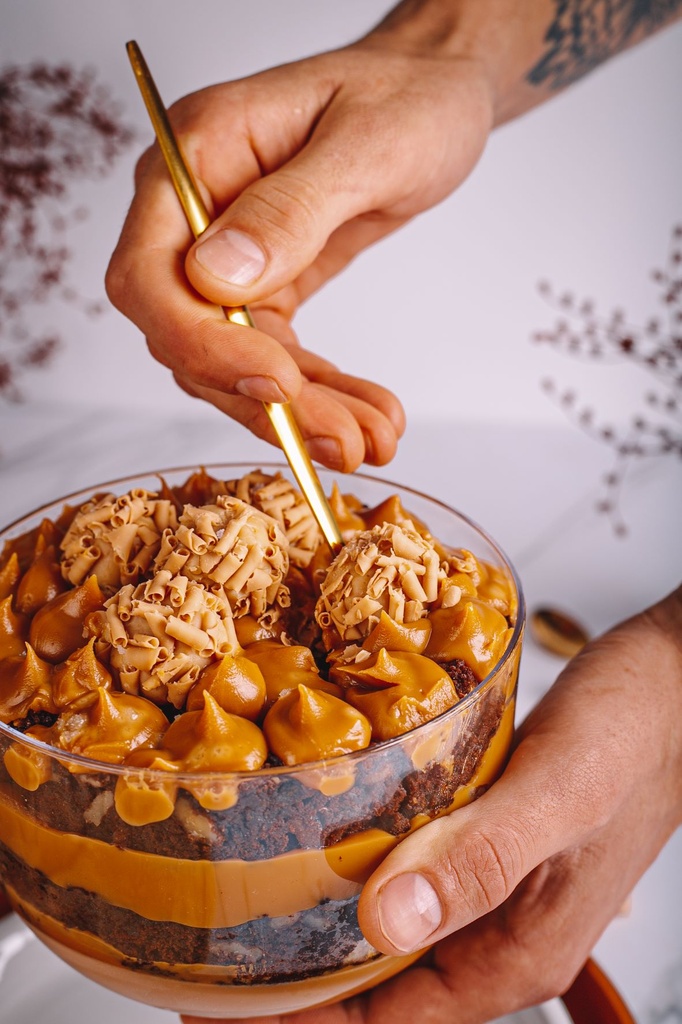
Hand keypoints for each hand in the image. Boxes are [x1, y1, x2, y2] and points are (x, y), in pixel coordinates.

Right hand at [106, 34, 493, 470]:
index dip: (204, 344)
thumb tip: (216, 278)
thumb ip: (288, 210)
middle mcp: (195, 217)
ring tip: (373, 439)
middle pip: (190, 338)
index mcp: (195, 160)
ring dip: (304, 414)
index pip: (151, 277)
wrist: (431, 99)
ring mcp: (226, 259)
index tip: (279, 382)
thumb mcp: (364, 145)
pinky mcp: (266, 290)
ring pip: (237, 364)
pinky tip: (369, 416)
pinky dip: (322, 396)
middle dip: (266, 401)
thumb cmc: (403, 98)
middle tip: (343, 441)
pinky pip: (278, 359)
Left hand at [181, 586, 681, 1023]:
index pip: (389, 1021)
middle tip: (209, 947)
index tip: (219, 998)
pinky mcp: (480, 836)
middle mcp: (496, 930)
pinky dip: (353, 862)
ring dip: (317, 919)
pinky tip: (314, 831)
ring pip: (386, 925)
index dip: (299, 1019)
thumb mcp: (559, 795)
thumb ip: (481, 859)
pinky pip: (405, 869)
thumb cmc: (636, 735)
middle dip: (292, 978)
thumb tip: (386, 923)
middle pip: (377, 985)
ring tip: (240, 894)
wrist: (671, 683)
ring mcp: (488, 884)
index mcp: (516, 951)